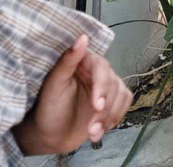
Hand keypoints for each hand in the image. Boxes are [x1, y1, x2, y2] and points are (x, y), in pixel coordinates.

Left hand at [13, 35, 132, 155]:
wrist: (49, 136)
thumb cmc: (48, 108)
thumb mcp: (53, 85)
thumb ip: (67, 61)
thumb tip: (82, 37)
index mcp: (83, 63)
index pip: (101, 67)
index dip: (102, 86)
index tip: (97, 105)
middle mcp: (97, 73)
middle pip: (114, 84)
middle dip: (106, 108)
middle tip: (92, 127)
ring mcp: (106, 88)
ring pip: (121, 96)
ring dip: (109, 118)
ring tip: (92, 133)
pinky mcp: (112, 103)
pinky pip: (124, 106)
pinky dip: (114, 121)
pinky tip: (97, 133)